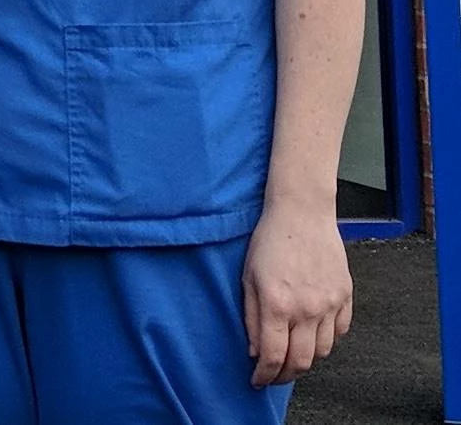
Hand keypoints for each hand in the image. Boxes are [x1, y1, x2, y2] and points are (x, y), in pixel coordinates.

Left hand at [242, 197, 352, 386]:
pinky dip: (326, 340)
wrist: (302, 213)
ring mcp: (330, 305)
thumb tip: (255, 350)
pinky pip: (340, 333)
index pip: (272, 356)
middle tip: (275, 375)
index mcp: (277, 304)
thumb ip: (251, 316)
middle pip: (301, 362)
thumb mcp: (247, 276)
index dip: (264, 375)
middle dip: (285, 375)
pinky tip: (313, 334)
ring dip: (307, 359)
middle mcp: (306, 309)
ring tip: (292, 352)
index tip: (257, 380)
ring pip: (322, 352)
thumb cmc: (270, 239)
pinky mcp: (345, 298)